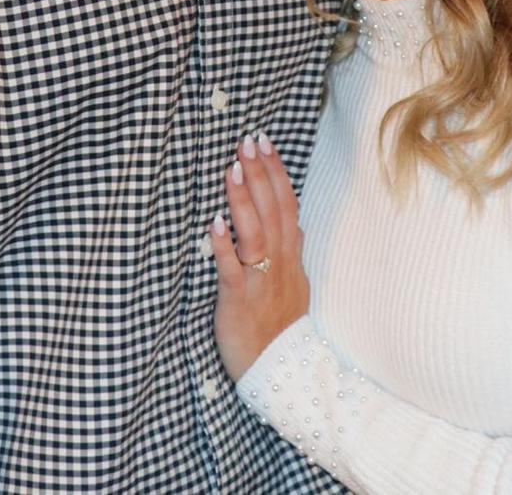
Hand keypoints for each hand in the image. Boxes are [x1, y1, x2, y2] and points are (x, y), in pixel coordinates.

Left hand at [211, 132, 310, 380]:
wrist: (280, 371)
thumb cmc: (281, 326)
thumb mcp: (296, 284)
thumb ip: (292, 252)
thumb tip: (297, 224)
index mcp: (290, 256)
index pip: (287, 204)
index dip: (276, 172)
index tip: (264, 142)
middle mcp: (279, 263)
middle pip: (273, 210)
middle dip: (261, 174)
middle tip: (248, 140)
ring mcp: (259, 280)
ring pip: (255, 233)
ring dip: (245, 200)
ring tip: (234, 168)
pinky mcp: (238, 301)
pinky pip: (232, 270)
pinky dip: (224, 246)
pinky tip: (215, 223)